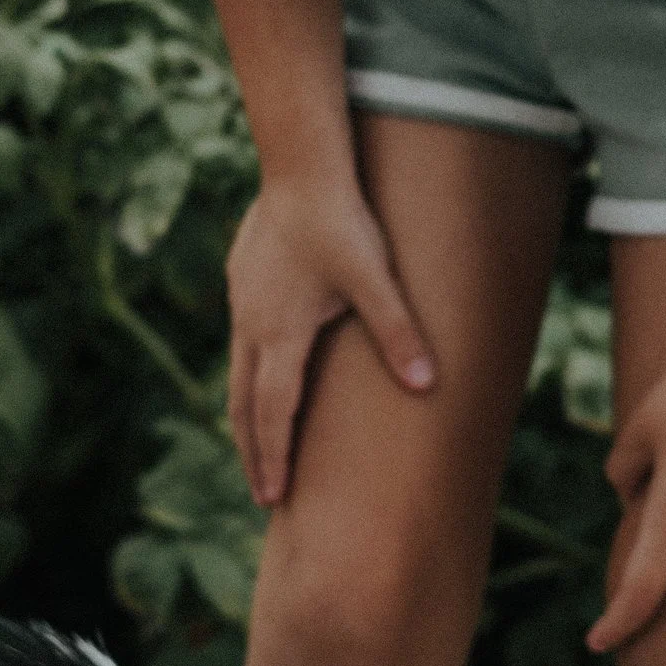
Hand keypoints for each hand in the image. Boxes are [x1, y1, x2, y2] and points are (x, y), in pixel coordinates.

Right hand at [227, 176, 433, 504]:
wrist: (299, 168)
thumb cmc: (340, 223)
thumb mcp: (376, 279)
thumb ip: (399, 333)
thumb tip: (427, 385)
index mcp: (279, 336)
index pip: (273, 414)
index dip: (275, 458)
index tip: (275, 496)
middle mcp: (251, 326)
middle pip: (244, 406)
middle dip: (254, 452)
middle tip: (264, 494)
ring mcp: (241, 304)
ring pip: (237, 375)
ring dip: (247, 417)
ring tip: (258, 448)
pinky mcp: (242, 281)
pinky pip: (239, 342)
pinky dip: (247, 376)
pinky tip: (261, 375)